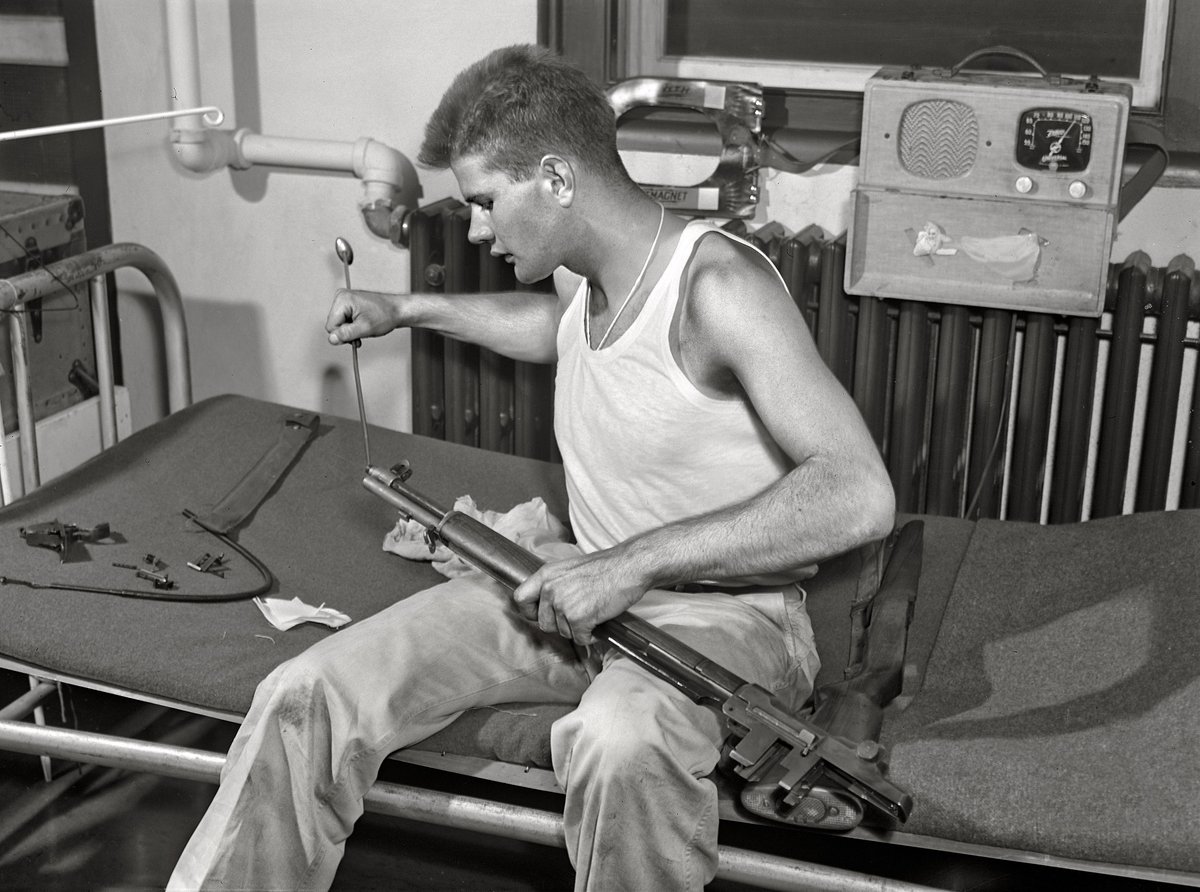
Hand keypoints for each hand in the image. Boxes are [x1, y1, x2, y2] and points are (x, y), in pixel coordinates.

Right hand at [325, 289, 400, 344]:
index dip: (343, 335)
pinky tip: (361, 327)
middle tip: (360, 334)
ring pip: (339, 324)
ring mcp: (345, 299)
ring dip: (350, 331)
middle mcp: (341, 297)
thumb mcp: (364, 328)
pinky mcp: (349, 304)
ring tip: (363, 329)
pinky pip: (344, 320)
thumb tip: (332, 339)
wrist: (397, 310)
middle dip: (346, 333)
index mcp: (342, 299)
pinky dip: (352, 327)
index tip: (355, 335)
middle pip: (334, 324)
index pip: (330, 326)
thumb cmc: (386, 315)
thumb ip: (346, 334)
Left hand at [512, 547, 648, 645]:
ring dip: (577, 628)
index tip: (540, 614)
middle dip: (560, 624)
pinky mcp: (579, 618)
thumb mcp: (569, 568)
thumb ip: (553, 584)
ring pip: (563, 632)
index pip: (520, 599)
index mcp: (545, 575)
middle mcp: (550, 589)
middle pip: (543, 623)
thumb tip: (545, 604)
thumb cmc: (604, 568)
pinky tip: (598, 621)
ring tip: (592, 611)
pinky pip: (580, 639)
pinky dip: (590, 635)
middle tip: (577, 614)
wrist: (628, 567)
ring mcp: (564, 604)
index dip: (530, 611)